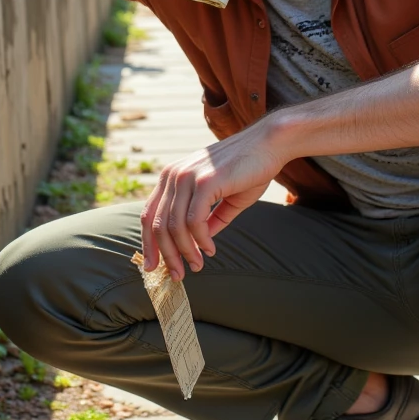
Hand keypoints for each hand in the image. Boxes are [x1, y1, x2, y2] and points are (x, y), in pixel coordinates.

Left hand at [140, 121, 286, 279]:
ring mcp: (187, 176)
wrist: (270, 143)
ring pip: (175, 226)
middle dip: (166, 255)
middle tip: (178, 275)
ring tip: (198, 265)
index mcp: (171, 176)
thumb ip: (208, 219)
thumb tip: (200, 244)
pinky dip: (201, 241)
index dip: (148, 243)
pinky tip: (210, 250)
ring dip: (185, 252)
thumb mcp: (221, 197)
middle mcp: (173, 175)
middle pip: (157, 224)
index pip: (148, 214)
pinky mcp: (205, 181)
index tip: (153, 266)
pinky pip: (194, 221)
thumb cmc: (248, 168)